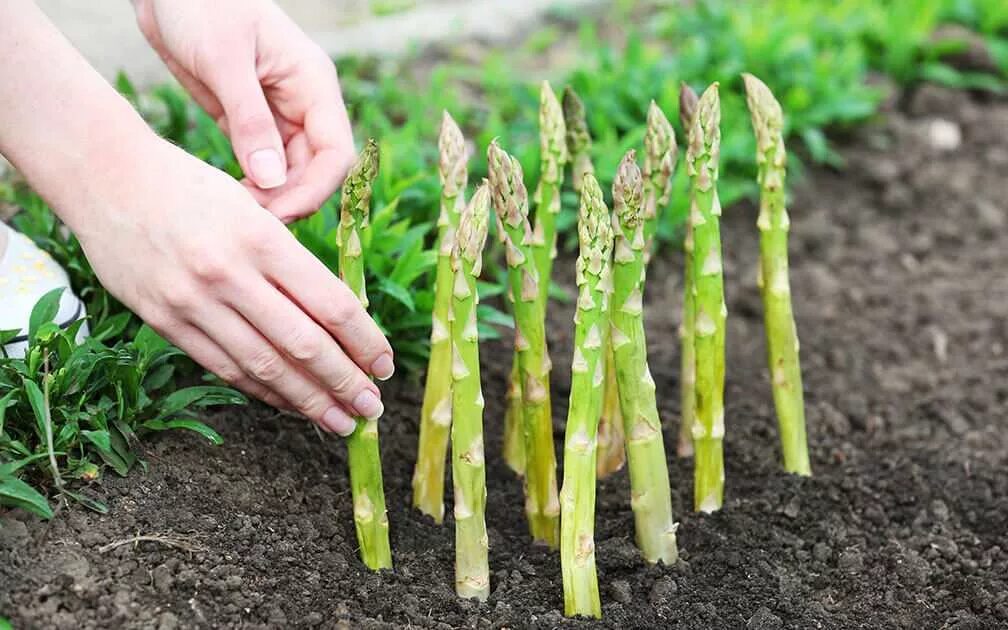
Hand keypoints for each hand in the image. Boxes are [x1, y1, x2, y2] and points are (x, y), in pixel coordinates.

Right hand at [74, 138, 392, 435]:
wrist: (107, 178)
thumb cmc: (193, 188)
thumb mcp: (254, 209)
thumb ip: (291, 263)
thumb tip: (339, 322)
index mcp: (263, 238)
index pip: (331, 304)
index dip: (365, 342)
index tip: (386, 365)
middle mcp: (229, 273)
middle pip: (304, 344)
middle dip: (345, 383)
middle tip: (373, 409)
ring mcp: (193, 301)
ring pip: (264, 366)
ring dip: (308, 401)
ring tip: (339, 421)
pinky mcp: (163, 321)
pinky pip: (224, 367)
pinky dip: (263, 391)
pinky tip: (290, 404)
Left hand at [132, 0, 353, 221]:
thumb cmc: (201, 5)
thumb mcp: (223, 60)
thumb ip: (249, 120)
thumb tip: (272, 180)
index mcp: (313, 83)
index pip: (337, 151)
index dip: (317, 189)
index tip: (280, 212)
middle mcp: (304, 102)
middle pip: (317, 170)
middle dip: (290, 199)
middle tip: (249, 220)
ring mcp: (279, 114)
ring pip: (292, 173)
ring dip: (272, 197)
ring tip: (235, 210)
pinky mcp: (251, 121)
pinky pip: (265, 166)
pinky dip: (254, 186)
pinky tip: (228, 194)